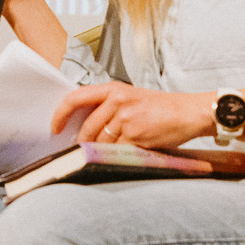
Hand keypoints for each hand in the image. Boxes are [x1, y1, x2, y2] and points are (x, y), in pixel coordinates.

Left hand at [53, 82, 216, 148]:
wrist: (190, 112)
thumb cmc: (162, 108)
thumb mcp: (132, 98)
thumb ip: (109, 107)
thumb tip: (84, 125)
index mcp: (114, 89)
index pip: (75, 98)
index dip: (60, 114)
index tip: (55, 127)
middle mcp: (117, 100)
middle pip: (87, 127)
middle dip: (83, 142)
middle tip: (85, 149)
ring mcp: (126, 118)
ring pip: (101, 142)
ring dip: (102, 151)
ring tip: (113, 150)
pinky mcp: (136, 134)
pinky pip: (117, 151)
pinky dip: (118, 156)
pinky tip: (128, 153)